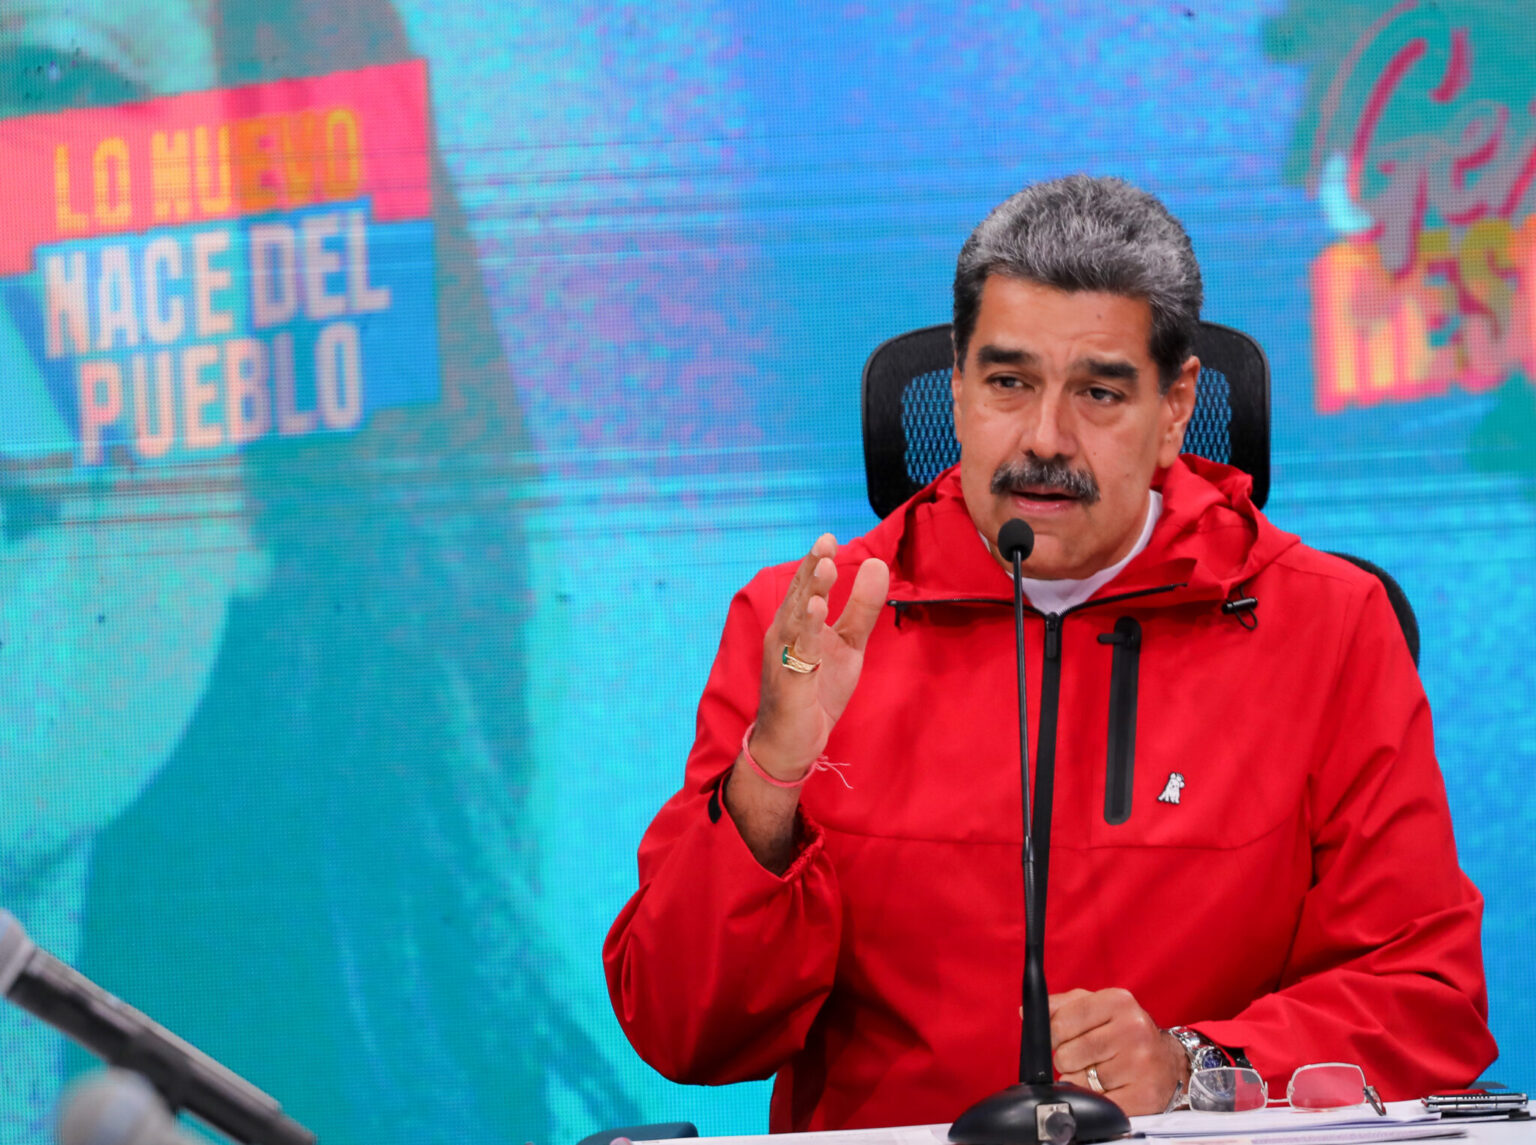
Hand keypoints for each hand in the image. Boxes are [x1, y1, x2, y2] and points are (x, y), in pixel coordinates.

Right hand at [749, 534, 888, 778]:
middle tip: (826, 544)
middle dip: (811, 570)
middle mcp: (784, 634)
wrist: (792, 743)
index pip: (805, 586)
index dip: (815, 562)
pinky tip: (816, 611)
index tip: (829, 537)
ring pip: (796, 618)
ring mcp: (783, 657)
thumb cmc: (816, 692)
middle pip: (798, 596)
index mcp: (796, 623)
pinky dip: (807, 630)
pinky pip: (799, 651)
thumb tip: (876, 564)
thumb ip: (861, 608)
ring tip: (825, 568)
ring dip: (810, 592)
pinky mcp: (790, 681)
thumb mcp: (848, 646)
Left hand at [1049, 988, 1186, 1115]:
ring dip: (1082, 1081)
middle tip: (1090, 1058)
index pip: (1059, 1022)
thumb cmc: (1127, 1032)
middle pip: (1066, 1054)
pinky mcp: (1144, 1094)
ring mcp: (1140, 1063)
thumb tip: (1026, 1013)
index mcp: (1118, 1001)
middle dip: (1070, 1060)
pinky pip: (1096, 1103)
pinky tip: (1110, 1088)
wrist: (1171, 1062)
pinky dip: (1095, 1100)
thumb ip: (1062, 1006)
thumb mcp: (1099, 1007)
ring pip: (1078, 1081)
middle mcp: (1132, 1029)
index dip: (1054, 1036)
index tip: (1063, 1039)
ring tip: (1102, 1072)